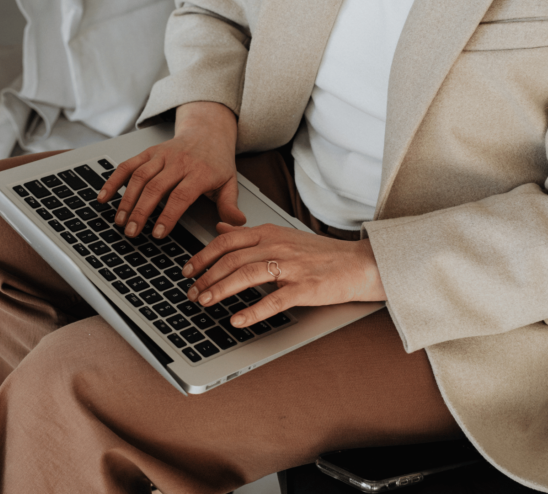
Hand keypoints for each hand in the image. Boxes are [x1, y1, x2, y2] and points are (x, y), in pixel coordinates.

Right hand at [98, 102, 246, 237]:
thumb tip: (237, 225)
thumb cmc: (216, 161)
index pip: (181, 195)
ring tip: (120, 221)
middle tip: (132, 232)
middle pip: (155, 188)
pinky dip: (113, 180)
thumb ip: (230, 205)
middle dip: (141, 212)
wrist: (207, 131)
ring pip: (139, 177)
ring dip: (126, 200)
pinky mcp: (148, 152)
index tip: (158, 233)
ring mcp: (161, 155)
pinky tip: (104, 196)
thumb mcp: (229, 182)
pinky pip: (128, 166)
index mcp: (199, 172)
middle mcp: (178, 162)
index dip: (168, 215)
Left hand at [183, 222, 386, 327]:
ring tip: (204, 302)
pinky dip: (253, 311)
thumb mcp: (281, 235)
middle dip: (206, 276)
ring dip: (221, 290)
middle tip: (191, 292)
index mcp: (269, 232)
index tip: (187, 270)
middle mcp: (277, 246)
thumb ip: (248, 233)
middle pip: (232, 259)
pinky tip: (237, 320)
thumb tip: (219, 228)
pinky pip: (274, 300)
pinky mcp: (306, 287)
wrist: (361, 264)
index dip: (202, 256)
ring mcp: (292, 266)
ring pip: (247, 275)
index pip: (227, 241)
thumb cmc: (321, 254)